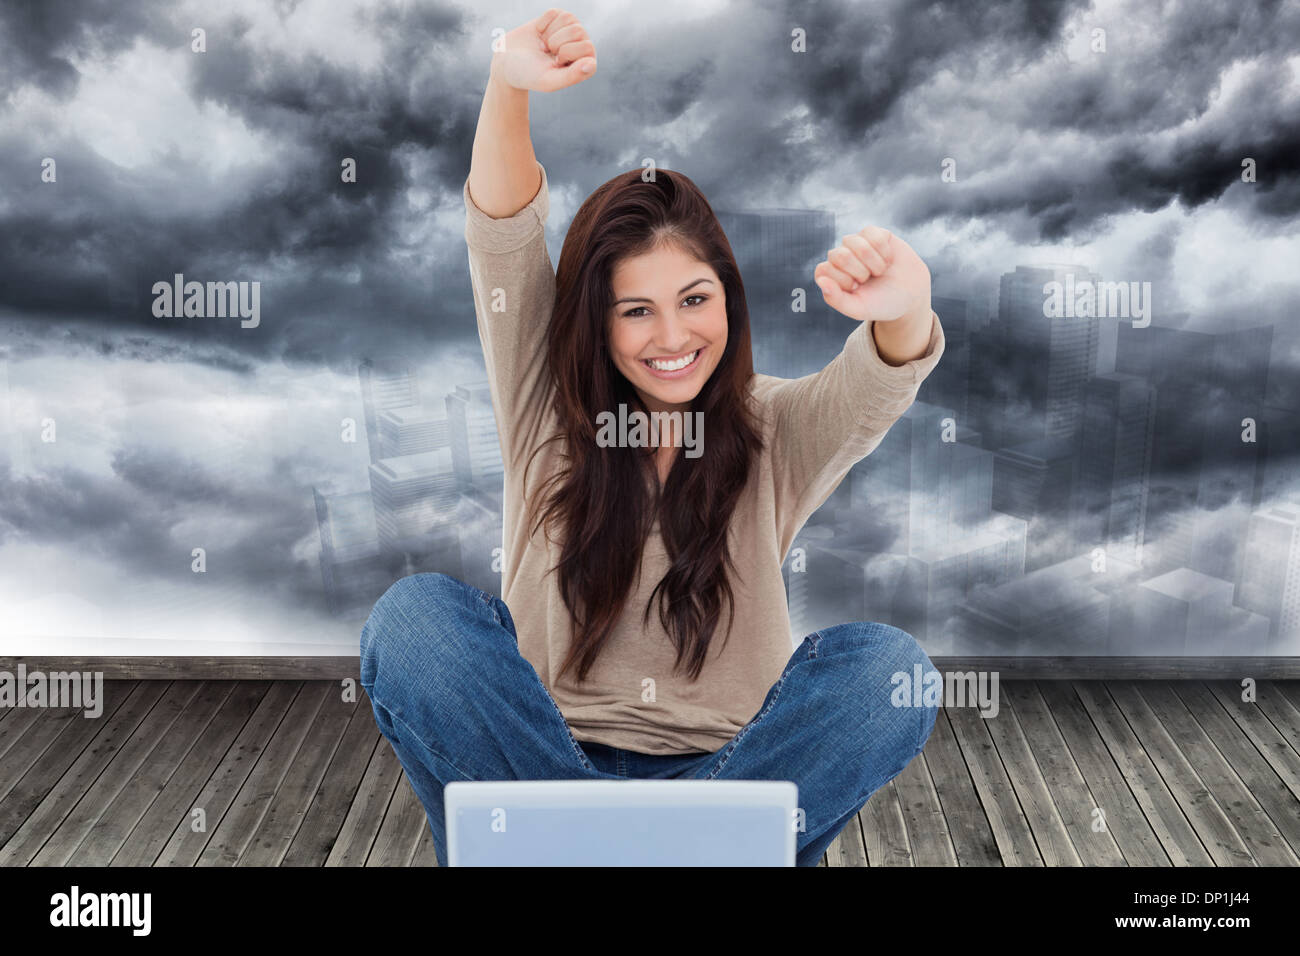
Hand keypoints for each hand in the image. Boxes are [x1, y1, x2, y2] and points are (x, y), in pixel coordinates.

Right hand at [492, 8, 596, 92]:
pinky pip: (553, 12)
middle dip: (556, 42)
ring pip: (568, 18)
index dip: (566, 53)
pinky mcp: (557, 18)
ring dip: (550, 33)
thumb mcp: (548, 80)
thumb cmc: (528, 75)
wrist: (507, 62)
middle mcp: (582, 45)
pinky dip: (542, 24)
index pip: (587, 47)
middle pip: (578, 30)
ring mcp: (570, 30)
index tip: (554, 63)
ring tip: (544, 46)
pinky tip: (539, 36)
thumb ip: (572, 76)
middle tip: (547, 53)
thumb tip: (591, 64)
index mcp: (585, 64)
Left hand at [813, 227, 930, 323]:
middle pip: (839, 255)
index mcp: (830, 275)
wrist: (911, 296)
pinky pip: (873, 234)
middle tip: (869, 279)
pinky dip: (884, 251)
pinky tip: (887, 259)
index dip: (843, 281)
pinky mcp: (874, 234)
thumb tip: (821, 281)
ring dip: (873, 262)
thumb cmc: (881, 304)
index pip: (823, 270)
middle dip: (860, 271)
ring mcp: (856, 243)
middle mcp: (840, 257)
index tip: (856, 289)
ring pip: (856, 242)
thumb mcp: (858, 309)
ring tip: (879, 271)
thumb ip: (836, 299)